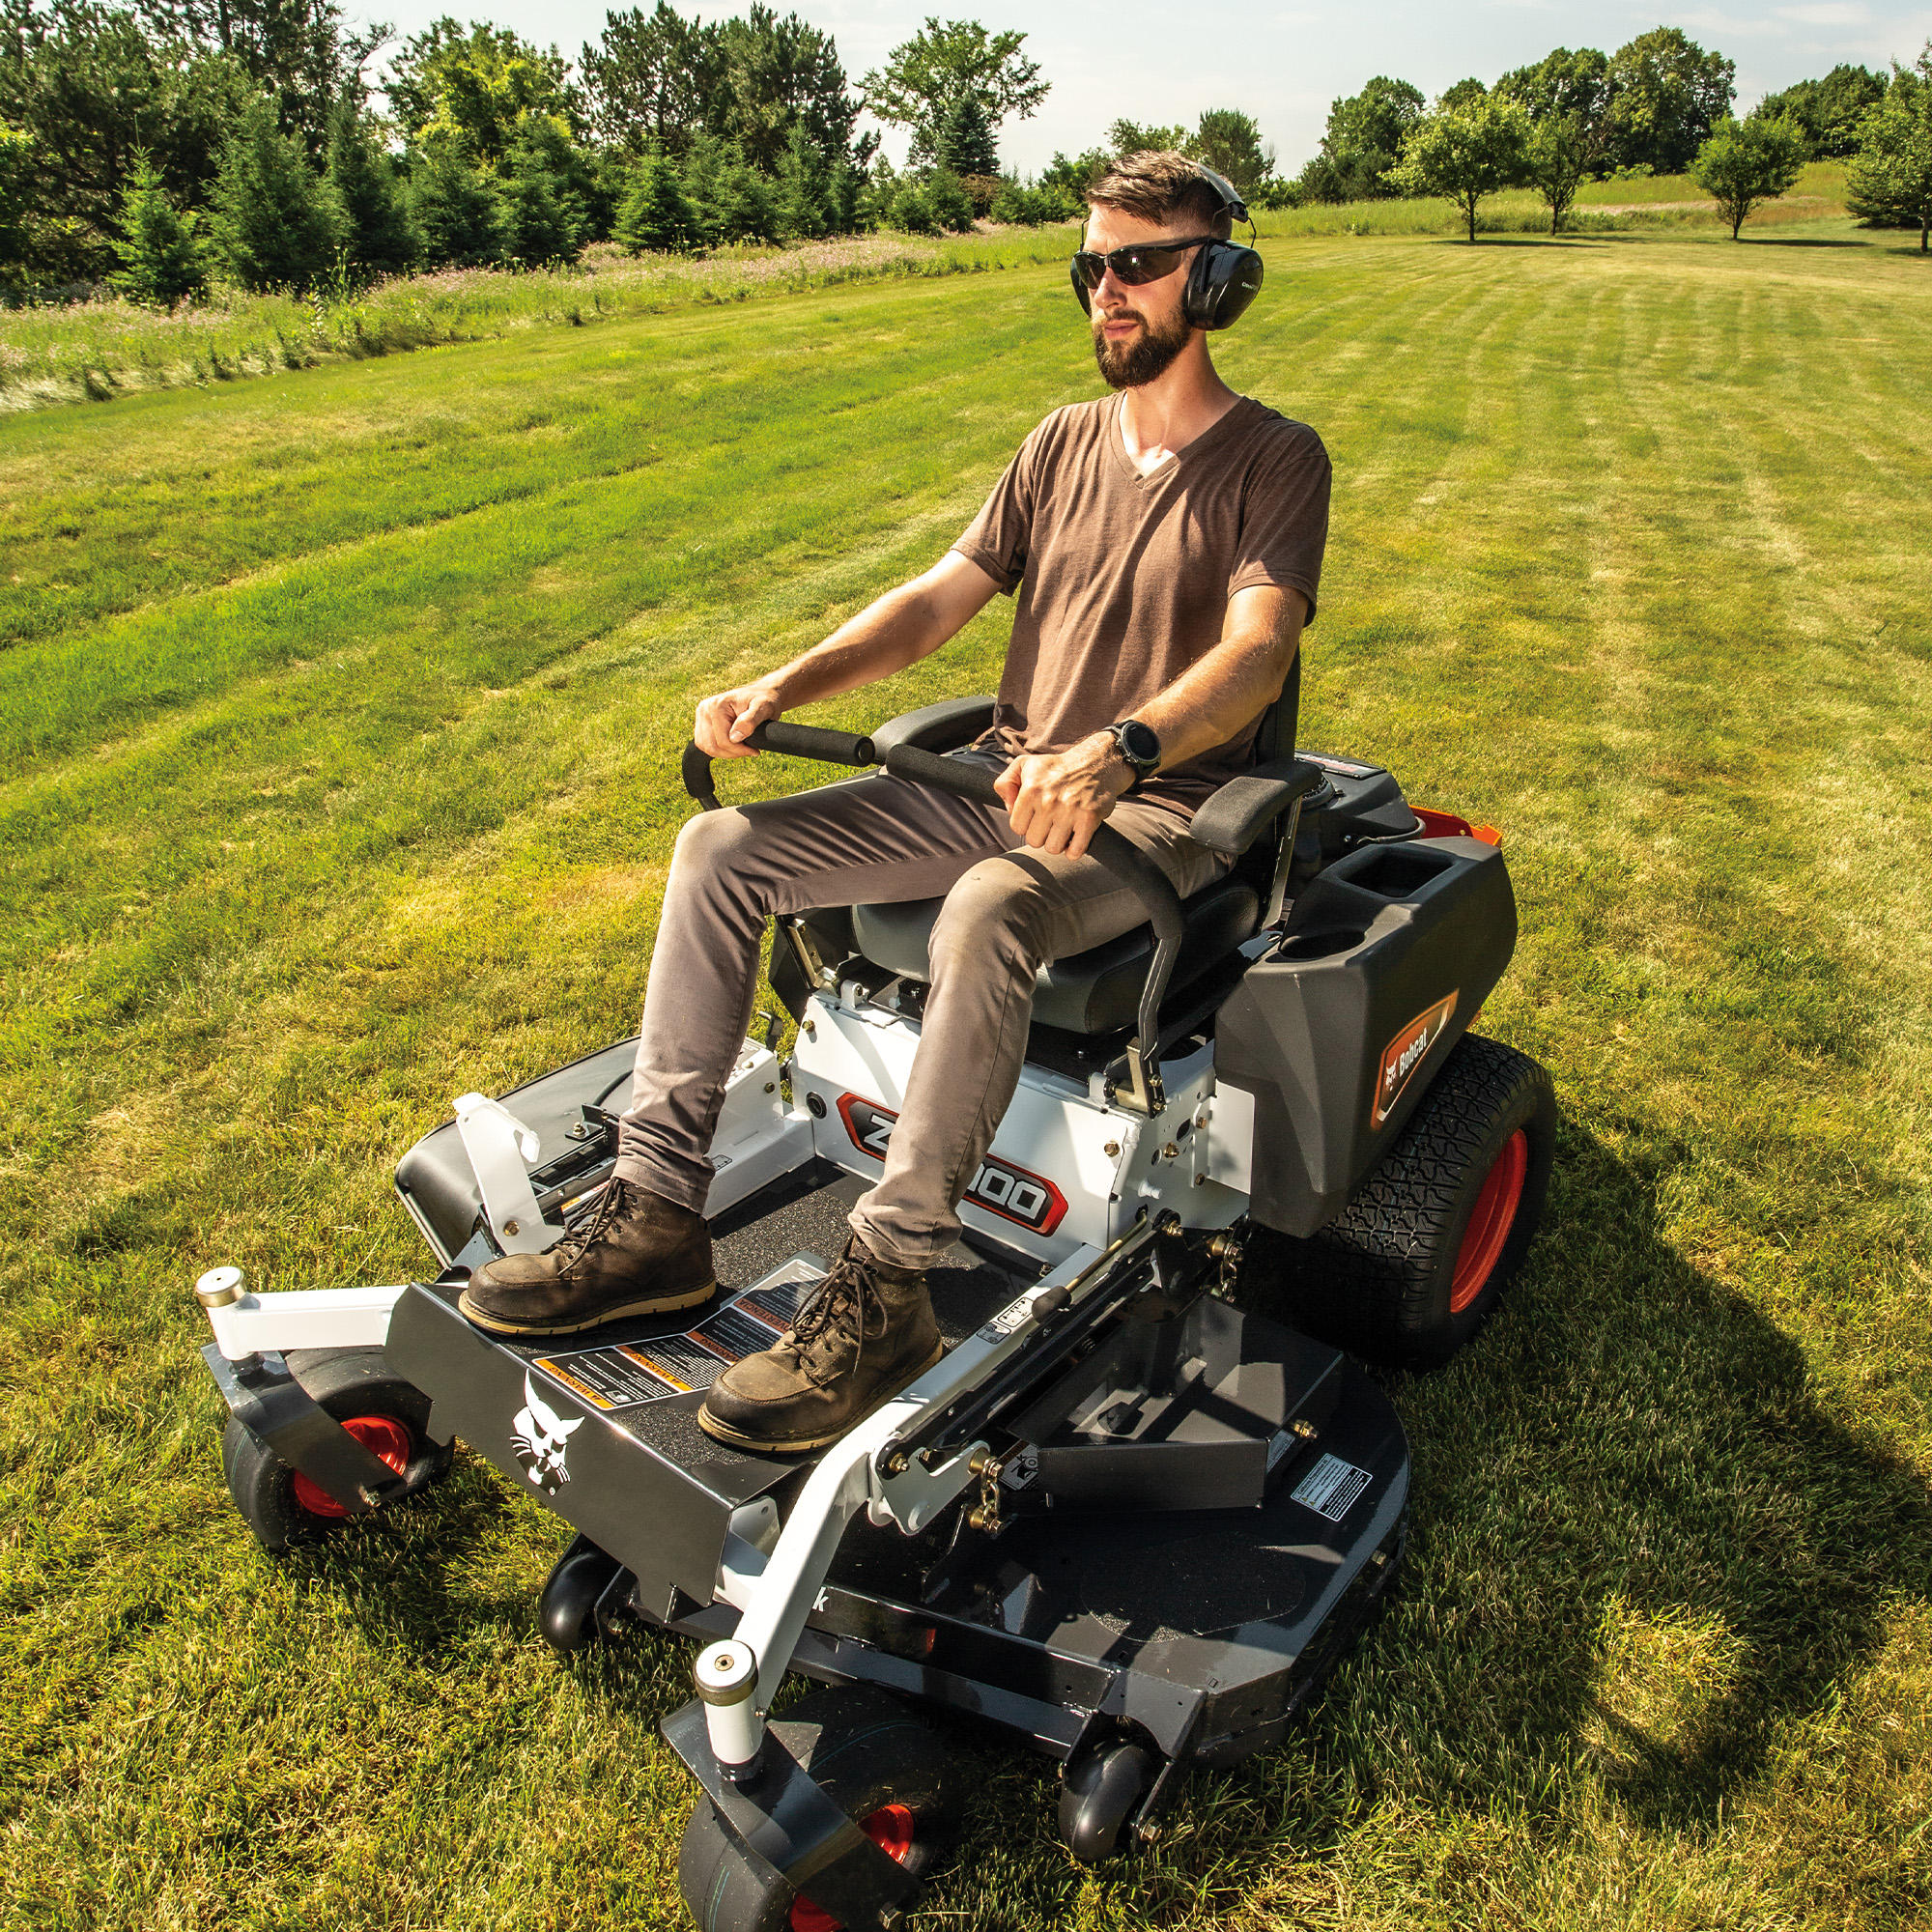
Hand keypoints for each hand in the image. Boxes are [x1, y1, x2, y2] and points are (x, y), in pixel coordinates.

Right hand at [694, 684, 782, 759]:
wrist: (761, 694)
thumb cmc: (764, 700)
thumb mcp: (763, 708)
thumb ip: (749, 721)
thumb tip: (734, 738)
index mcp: (716, 705)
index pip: (723, 741)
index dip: (740, 750)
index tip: (755, 750)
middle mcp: (705, 709)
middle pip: (712, 746)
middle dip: (733, 753)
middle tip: (749, 750)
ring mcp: (701, 716)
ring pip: (707, 748)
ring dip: (726, 753)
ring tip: (742, 747)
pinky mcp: (702, 723)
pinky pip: (705, 745)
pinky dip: (719, 750)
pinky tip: (733, 745)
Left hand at [993, 733, 1133, 858]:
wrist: (1095, 763)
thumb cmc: (1056, 768)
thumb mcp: (1024, 765)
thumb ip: (1005, 783)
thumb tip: (1008, 808)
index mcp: (1031, 789)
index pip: (1017, 827)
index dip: (1026, 824)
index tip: (1035, 815)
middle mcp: (1048, 800)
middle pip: (1034, 841)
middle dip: (1041, 834)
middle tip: (1050, 822)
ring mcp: (1070, 810)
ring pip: (1053, 848)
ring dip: (1058, 842)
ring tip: (1062, 828)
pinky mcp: (1089, 818)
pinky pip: (1075, 851)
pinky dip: (1074, 850)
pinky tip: (1074, 837)